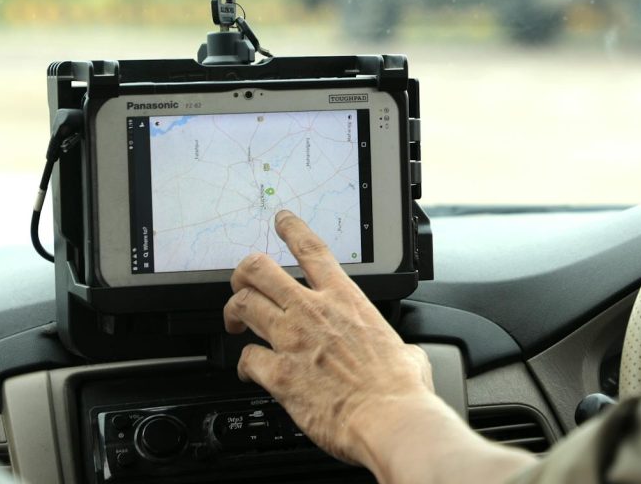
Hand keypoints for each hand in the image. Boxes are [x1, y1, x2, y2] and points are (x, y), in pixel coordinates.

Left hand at [223, 210, 433, 468]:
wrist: (389, 419)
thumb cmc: (400, 389)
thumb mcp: (406, 351)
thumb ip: (396, 346)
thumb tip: (404, 357)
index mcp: (346, 300)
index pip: (312, 250)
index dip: (291, 229)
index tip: (281, 221)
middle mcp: (313, 312)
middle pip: (260, 270)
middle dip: (244, 273)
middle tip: (242, 283)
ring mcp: (292, 341)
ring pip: (243, 306)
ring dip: (234, 313)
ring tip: (235, 324)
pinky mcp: (278, 375)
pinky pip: (245, 358)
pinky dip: (243, 364)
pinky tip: (249, 371)